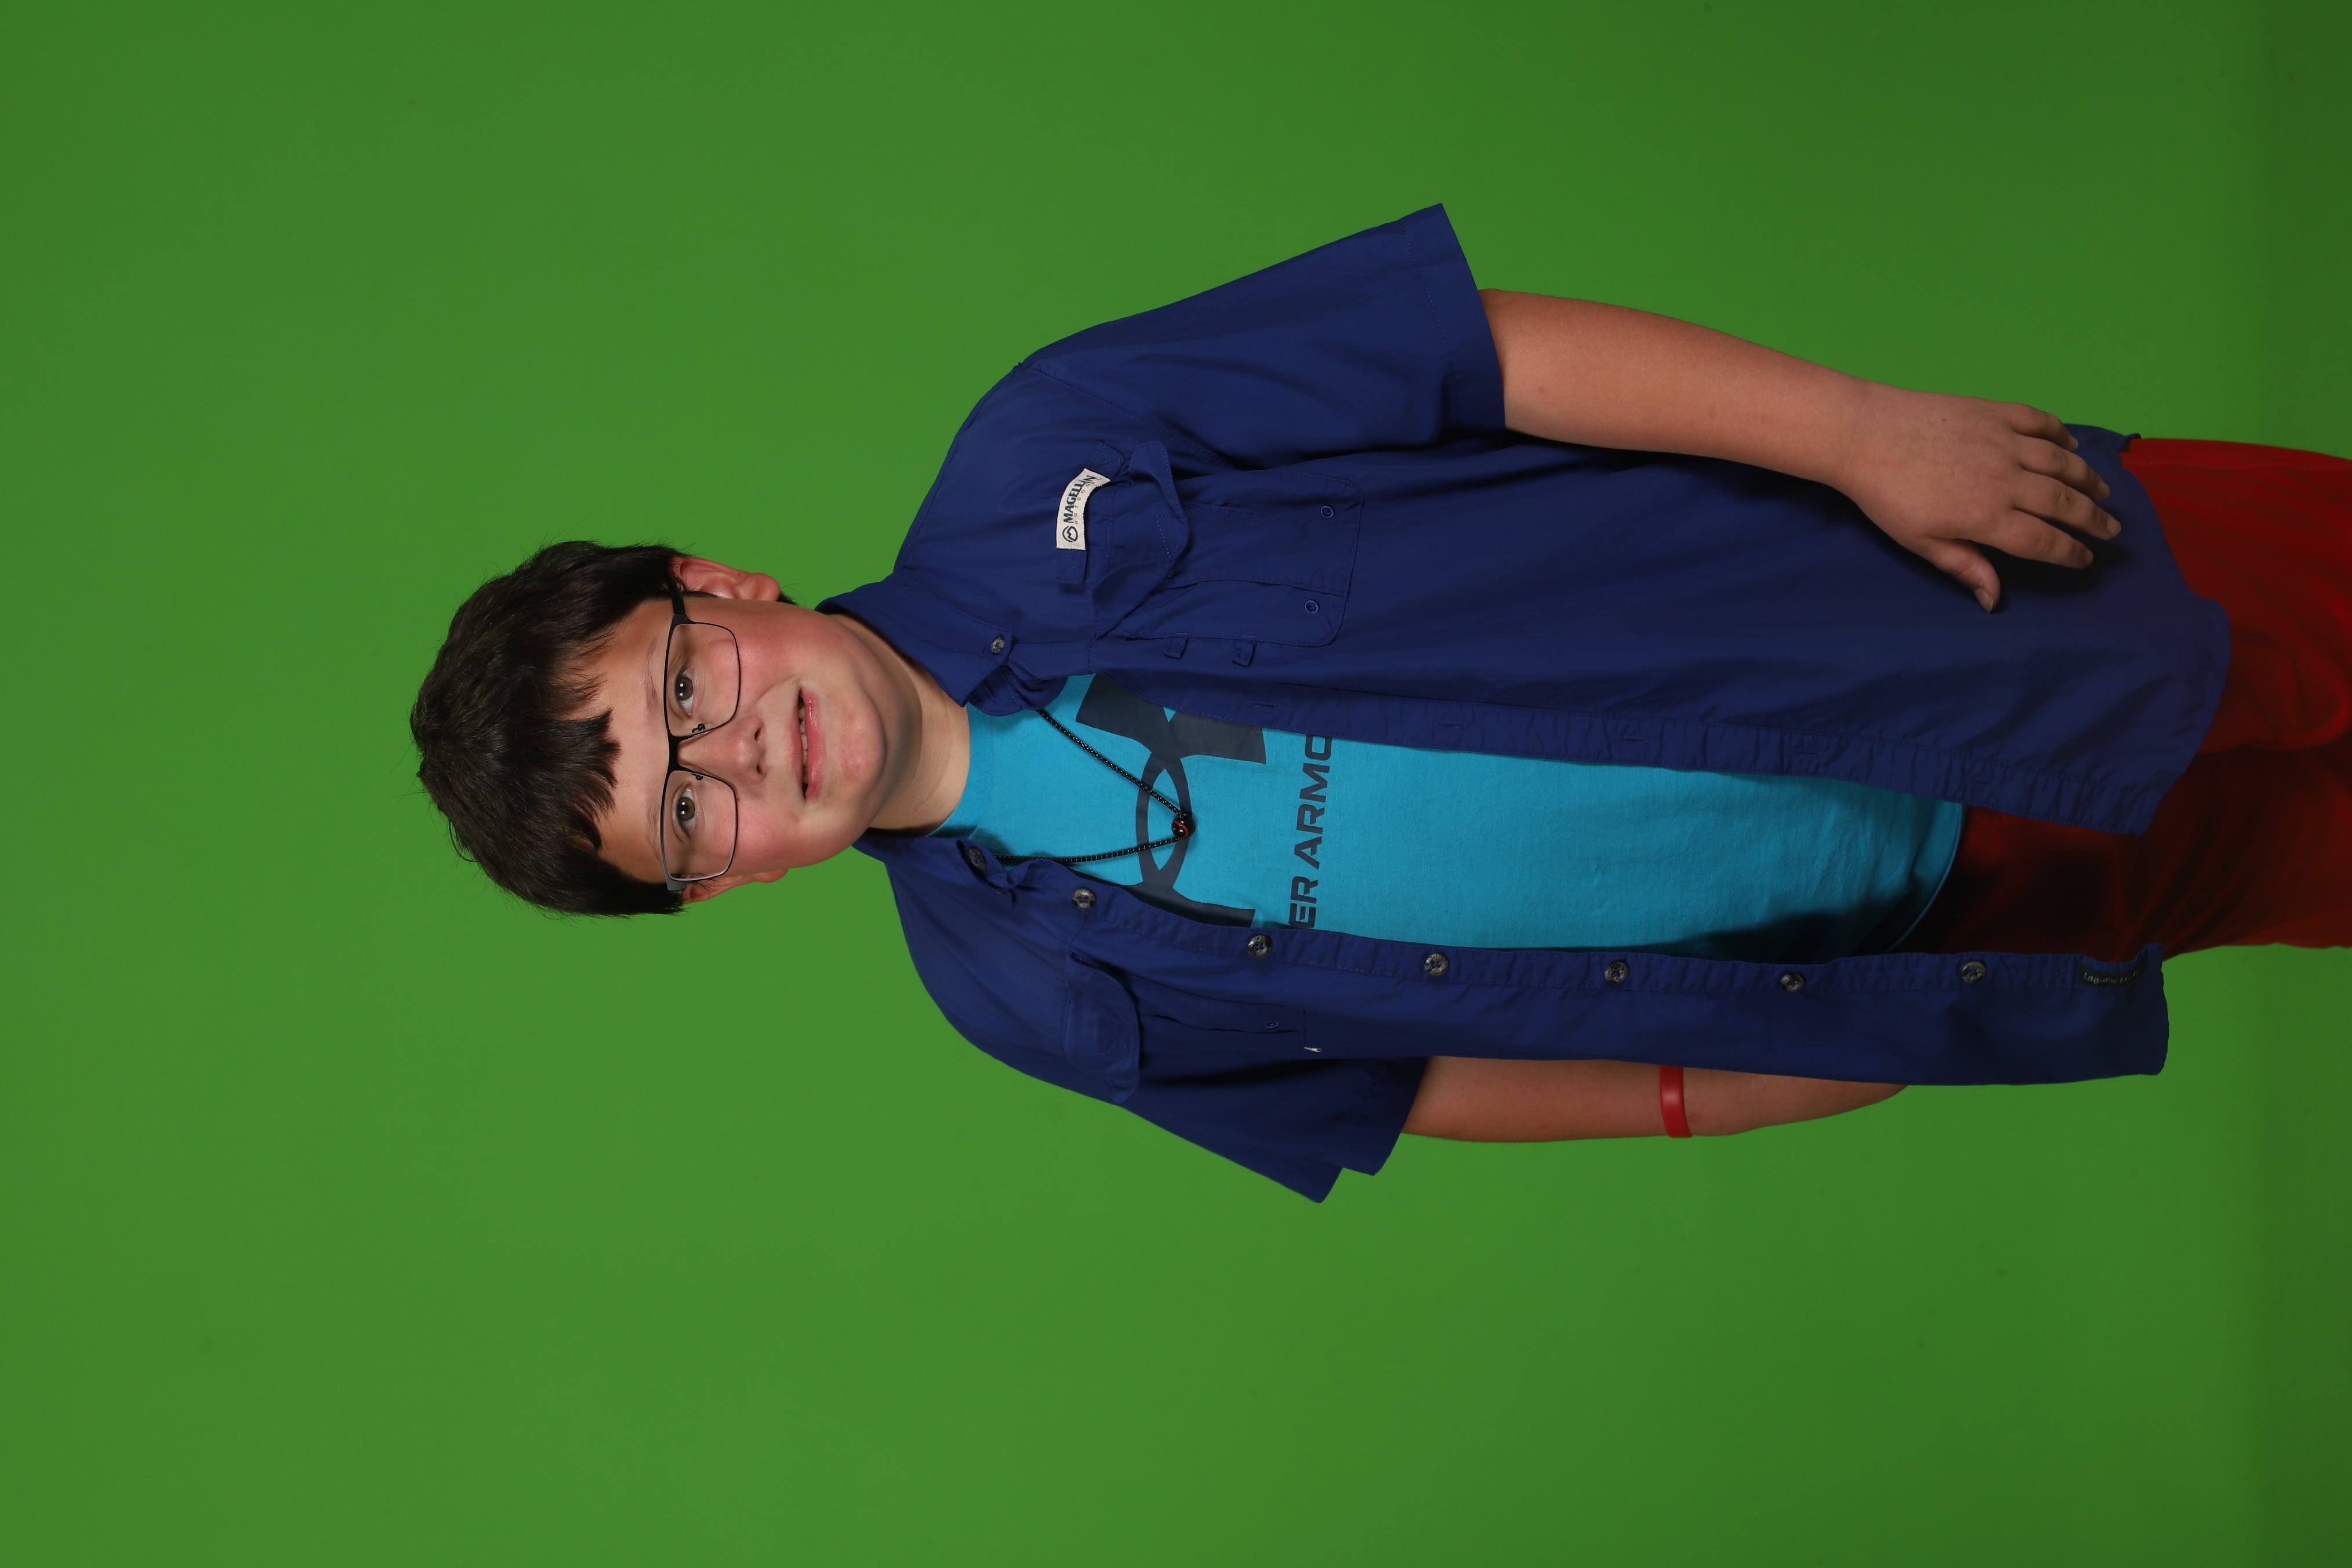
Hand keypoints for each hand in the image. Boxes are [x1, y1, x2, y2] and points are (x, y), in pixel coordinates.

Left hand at [1830, 384, 2120, 610]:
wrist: (1863, 434)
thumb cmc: (1886, 495)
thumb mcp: (1919, 542)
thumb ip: (1964, 566)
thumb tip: (1995, 600)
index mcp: (1987, 517)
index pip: (2043, 541)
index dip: (2070, 552)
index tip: (2086, 559)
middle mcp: (2006, 479)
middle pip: (2063, 502)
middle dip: (2093, 518)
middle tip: (2112, 528)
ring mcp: (2003, 441)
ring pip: (2061, 463)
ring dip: (2087, 478)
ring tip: (2103, 491)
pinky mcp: (1995, 412)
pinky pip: (2040, 423)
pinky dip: (2061, 435)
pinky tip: (2072, 447)